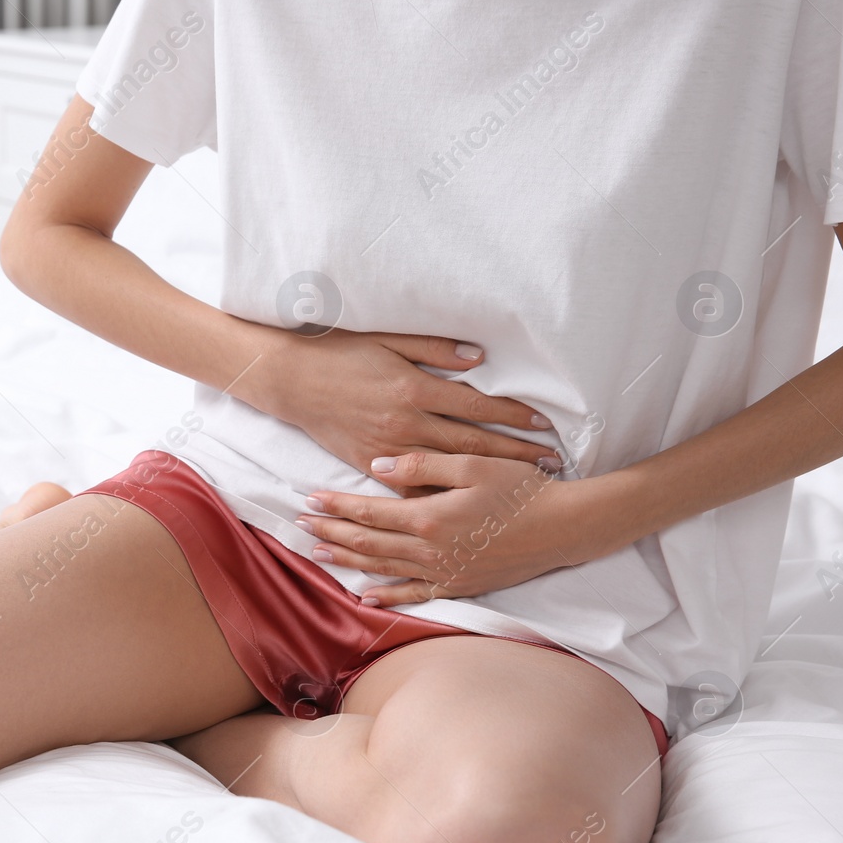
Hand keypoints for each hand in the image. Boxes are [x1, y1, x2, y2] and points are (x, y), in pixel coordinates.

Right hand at [247, 329, 560, 478]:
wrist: (291, 381)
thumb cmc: (339, 353)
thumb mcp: (388, 339)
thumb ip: (434, 348)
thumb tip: (478, 359)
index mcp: (413, 389)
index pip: (477, 406)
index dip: (514, 416)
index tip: (545, 425)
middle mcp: (405, 423)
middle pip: (472, 444)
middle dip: (515, 453)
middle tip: (551, 462)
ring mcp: (386, 448)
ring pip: (448, 469)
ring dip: (487, 476)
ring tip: (521, 484)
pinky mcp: (368, 464)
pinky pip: (410, 486)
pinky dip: (440, 494)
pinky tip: (466, 502)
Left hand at [296, 453, 612, 605]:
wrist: (565, 528)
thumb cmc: (522, 489)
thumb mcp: (473, 464)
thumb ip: (423, 466)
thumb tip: (377, 469)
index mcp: (431, 517)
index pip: (370, 513)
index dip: (337, 506)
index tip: (310, 498)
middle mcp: (432, 551)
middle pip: (369, 543)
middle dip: (332, 533)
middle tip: (300, 524)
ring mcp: (445, 573)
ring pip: (384, 569)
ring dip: (347, 561)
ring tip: (318, 552)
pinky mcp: (460, 586)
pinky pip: (415, 595)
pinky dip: (386, 595)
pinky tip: (364, 595)